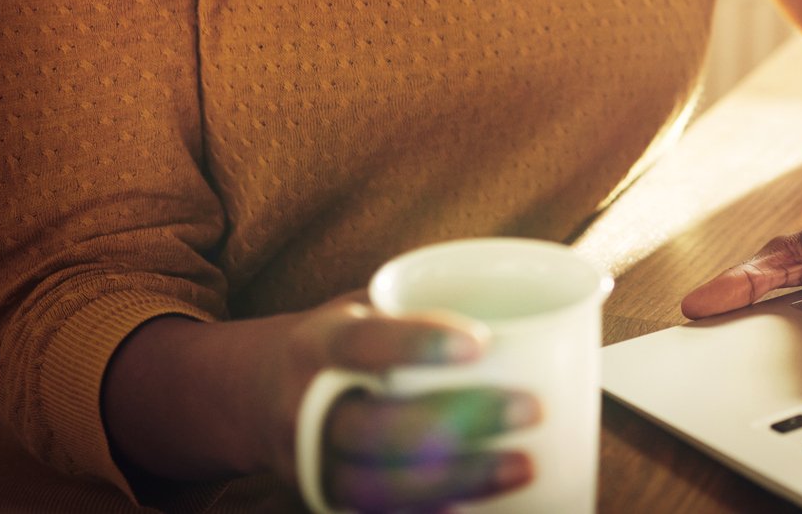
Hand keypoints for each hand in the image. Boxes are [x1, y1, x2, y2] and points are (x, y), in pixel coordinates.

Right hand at [261, 294, 540, 511]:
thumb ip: (427, 308)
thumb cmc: (346, 342)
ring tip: (524, 466)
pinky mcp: (327, 498)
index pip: (363, 343)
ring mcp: (313, 463)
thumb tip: (540, 308)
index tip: (482, 343)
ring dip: (457, 479)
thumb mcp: (367, 307)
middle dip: (458, 421)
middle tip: (531, 408)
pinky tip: (478, 508)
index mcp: (319, 345)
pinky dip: (427, 513)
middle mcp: (305, 409)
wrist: (261, 393)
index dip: (418, 344)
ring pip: (377, 484)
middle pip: (377, 426)